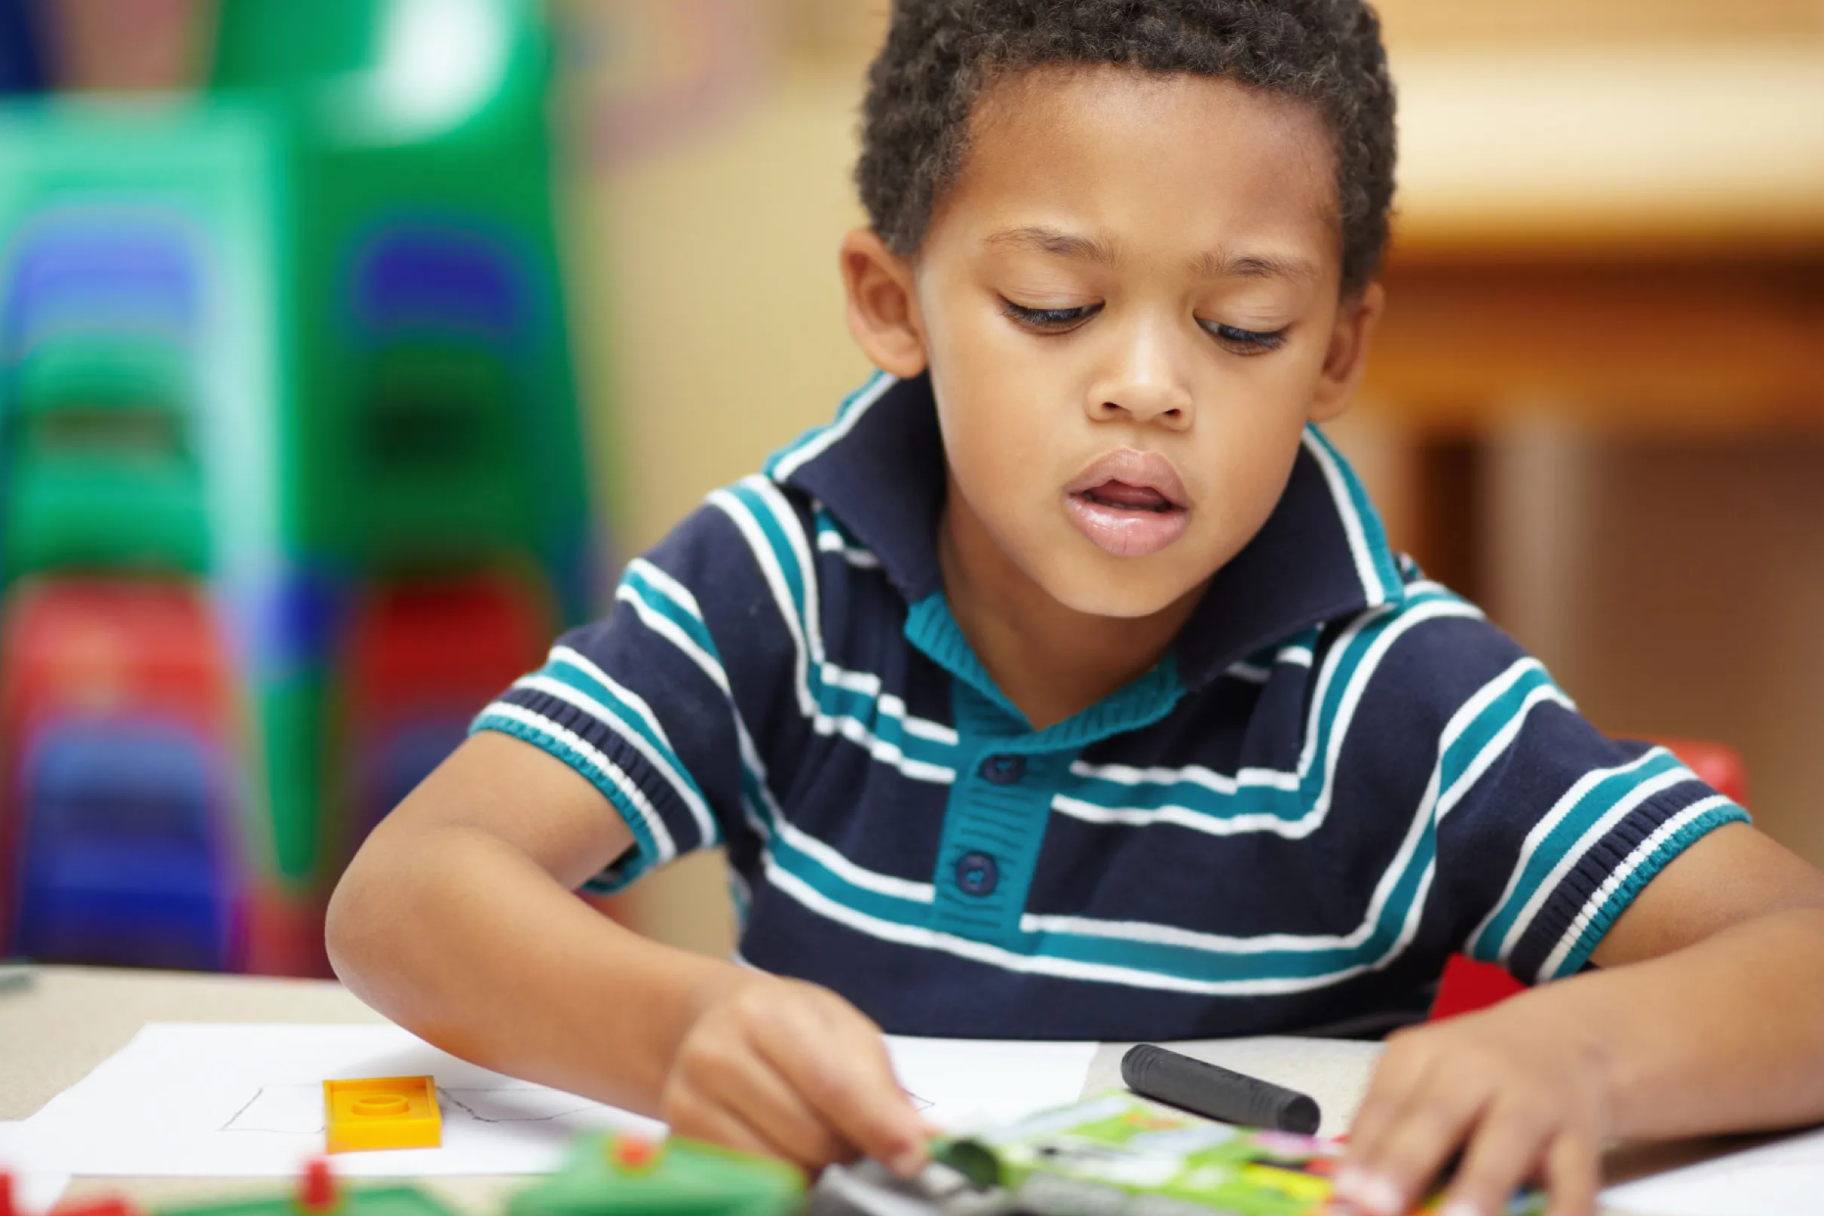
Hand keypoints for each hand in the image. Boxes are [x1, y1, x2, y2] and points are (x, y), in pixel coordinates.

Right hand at [661, 972, 928, 1176]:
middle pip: (811, 1137)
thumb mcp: (841, 1030)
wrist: (707, 1024)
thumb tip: (923, 1141)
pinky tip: (783, 1150)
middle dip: (848, 1148)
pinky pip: (750, 1186)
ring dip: (817, 1169)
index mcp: (766, 1012)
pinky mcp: (681, 1143)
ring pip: (782, 1171)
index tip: (912, 1158)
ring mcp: (689, 1101)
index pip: (831, 1082)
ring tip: (815, 1137)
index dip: (877, 1126)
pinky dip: (783, 1181)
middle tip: (853, 1132)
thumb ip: (881, 1085)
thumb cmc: (785, 1025)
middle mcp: (717, 1054)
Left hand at [1331, 998, 1612, 1215]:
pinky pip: (1573, 1180)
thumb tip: (1347, 1194)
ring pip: (1506, 1143)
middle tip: (1376, 1205)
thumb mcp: (1424, 1078)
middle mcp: (1478, 1070)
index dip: (1365, 1149)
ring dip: (1479, 1187)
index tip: (1345, 1190)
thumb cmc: (1476, 1072)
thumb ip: (1388, 1130)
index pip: (1386, 1102)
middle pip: (1437, 1116)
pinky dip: (1561, 1212)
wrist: (1567, 1038)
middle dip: (1406, 1164)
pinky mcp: (1579, 1134)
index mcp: (1424, 1054)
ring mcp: (1532, 1100)